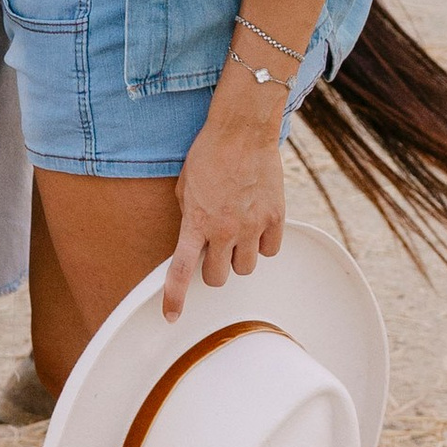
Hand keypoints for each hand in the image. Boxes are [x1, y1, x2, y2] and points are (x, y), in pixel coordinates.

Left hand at [161, 103, 287, 319]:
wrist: (242, 130)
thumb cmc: (208, 154)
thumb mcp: (185, 187)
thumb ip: (190, 218)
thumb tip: (195, 242)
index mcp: (196, 222)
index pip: (180, 271)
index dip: (175, 298)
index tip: (171, 316)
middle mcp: (224, 230)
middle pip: (218, 278)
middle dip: (213, 269)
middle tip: (214, 250)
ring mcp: (252, 226)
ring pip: (246, 269)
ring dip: (238, 258)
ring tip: (237, 234)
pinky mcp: (276, 218)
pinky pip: (271, 250)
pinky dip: (263, 244)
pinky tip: (257, 226)